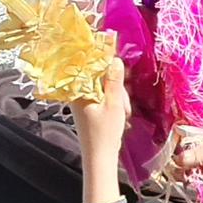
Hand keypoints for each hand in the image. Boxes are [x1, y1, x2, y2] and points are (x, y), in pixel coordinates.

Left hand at [73, 59, 130, 202]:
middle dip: (115, 85)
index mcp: (79, 91)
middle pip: (99, 76)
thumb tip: (115, 59)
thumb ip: (114, 80)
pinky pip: (102, 96)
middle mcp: (78, 94)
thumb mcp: (114, 104)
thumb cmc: (105, 133)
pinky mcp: (88, 109)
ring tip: (123, 113)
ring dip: (117, 96)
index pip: (88, 65)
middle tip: (124, 102)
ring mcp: (83, 102)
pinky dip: (113, 102)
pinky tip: (121, 113)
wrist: (99, 159)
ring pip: (103, 87)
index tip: (111, 42)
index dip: (101, 55)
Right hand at [175, 128, 202, 193]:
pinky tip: (193, 179)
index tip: (168, 148)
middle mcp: (194, 145)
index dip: (171, 138)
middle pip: (175, 150)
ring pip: (177, 165)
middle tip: (184, 165)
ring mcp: (194, 159)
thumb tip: (175, 161)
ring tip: (192, 173)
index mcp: (198, 133)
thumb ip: (189, 156)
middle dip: (177, 160)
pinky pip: (183, 175)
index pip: (178, 131)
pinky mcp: (195, 172)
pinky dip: (186, 178)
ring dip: (182, 171)